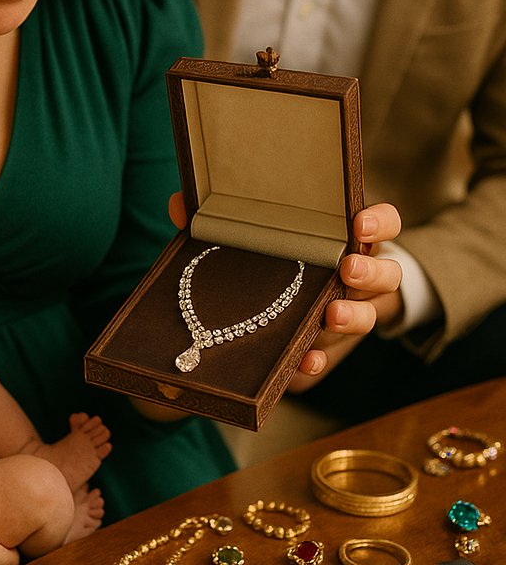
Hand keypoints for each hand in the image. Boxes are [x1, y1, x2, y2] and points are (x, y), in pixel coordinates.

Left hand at [167, 195, 403, 392]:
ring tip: (330, 316)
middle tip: (347, 269)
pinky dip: (317, 359)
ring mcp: (348, 313)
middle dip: (370, 272)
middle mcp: (356, 276)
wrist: (286, 300)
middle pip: (386, 274)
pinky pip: (330, 357)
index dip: (379, 221)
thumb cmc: (277, 254)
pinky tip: (303, 360)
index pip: (382, 223)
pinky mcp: (327, 347)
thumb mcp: (254, 232)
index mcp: (343, 238)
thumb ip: (221, 217)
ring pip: (368, 316)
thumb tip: (178, 204)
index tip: (359, 221)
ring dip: (352, 317)